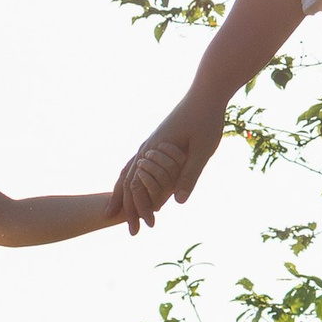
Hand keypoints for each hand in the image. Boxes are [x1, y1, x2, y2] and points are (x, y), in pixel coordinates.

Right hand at [118, 92, 226, 230]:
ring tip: (114, 208)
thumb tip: (177, 202)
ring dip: (121, 191)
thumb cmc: (206, 120)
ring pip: (127, 170)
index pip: (136, 186)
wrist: (206, 93)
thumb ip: (189, 176)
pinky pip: (135, 162)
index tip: (137, 228)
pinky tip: (130, 182)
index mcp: (155, 151)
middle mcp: (147, 147)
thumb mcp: (202, 151)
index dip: (136, 209)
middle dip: (124, 205)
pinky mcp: (156, 139)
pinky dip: (128, 176)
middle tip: (121, 227)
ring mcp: (150, 142)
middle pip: (126, 180)